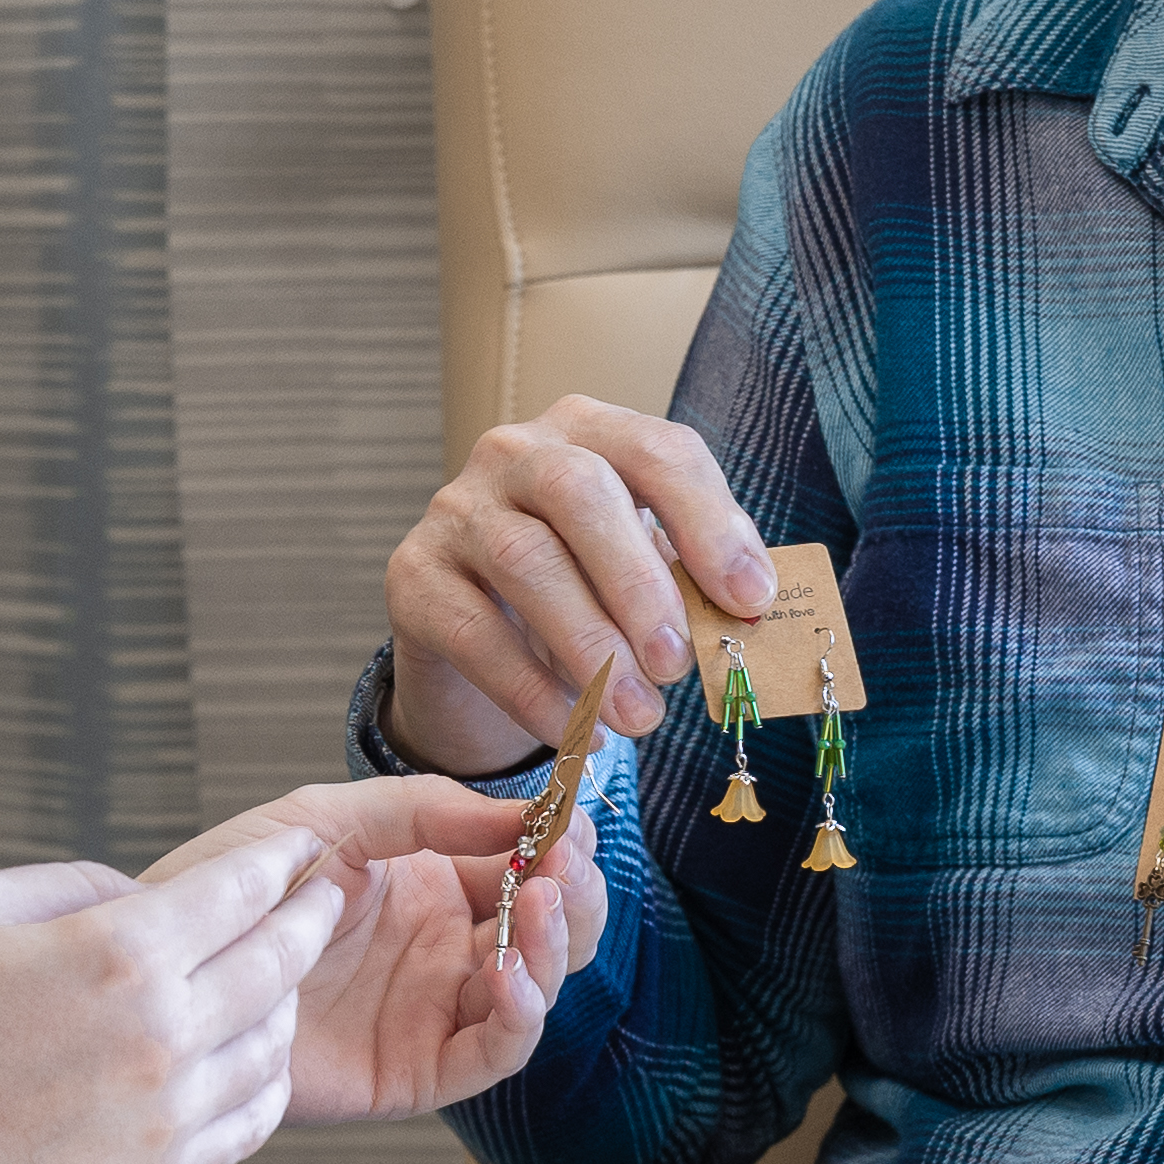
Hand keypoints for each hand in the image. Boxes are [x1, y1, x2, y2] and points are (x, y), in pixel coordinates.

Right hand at [0, 829, 352, 1163]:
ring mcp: (168, 1108)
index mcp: (119, 951)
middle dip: (309, 920)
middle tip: (326, 899)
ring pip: (274, 1045)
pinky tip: (261, 1065)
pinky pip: (251, 1122)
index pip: (239, 890)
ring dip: (289, 1003)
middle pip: (278, 962)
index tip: (303, 851)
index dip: (282, 863)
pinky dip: (268, 1085)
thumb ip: (74, 883)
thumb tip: (138, 896)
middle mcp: (163, 1030)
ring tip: (285, 981)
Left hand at [146, 777, 602, 1121]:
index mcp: (435, 886)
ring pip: (535, 989)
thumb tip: (520, 810)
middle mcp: (446, 949)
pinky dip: (517, 1017)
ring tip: (538, 905)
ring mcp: (435, 1011)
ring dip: (554, 947)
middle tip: (561, 865)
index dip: (560, 844)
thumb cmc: (232, 891)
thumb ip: (421, 809)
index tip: (570, 818)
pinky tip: (507, 974)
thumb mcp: (328, 820)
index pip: (529, 866)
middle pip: (553, 931)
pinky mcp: (416, 1071)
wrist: (167, 969)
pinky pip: (490, 1054)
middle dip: (573, 894)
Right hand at [385, 396, 776, 777]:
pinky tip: (580, 731)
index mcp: (591, 432)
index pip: (658, 451)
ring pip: (524, 560)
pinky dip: (534, 691)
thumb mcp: (640, 571)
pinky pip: (475, 632)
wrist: (471, 628)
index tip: (750, 600)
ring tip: (640, 716)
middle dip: (639, 581)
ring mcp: (455, 509)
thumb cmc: (580, 587)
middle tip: (678, 664)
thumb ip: (688, 581)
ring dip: (592, 646)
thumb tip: (748, 617)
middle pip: (580, 491)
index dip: (710, 522)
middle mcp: (516, 452)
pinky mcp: (412, 576)